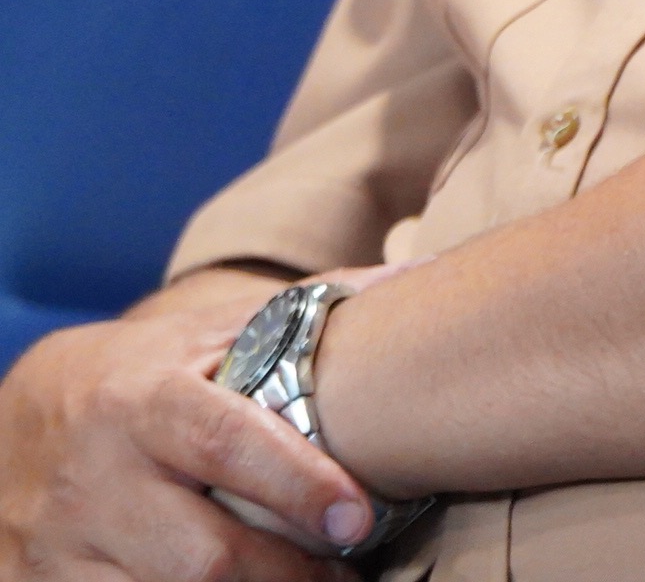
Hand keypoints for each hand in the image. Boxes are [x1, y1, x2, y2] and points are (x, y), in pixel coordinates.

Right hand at [0, 302, 372, 576]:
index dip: (296, 485)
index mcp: (141, 401)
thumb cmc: (138, 375)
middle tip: (349, 573)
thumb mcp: (203, 336)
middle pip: (202, 554)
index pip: (225, 444)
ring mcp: (66, 546)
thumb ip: (305, 312)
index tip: (358, 517)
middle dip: (287, 575)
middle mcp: (96, 479)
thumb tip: (420, 276)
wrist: (10, 424)